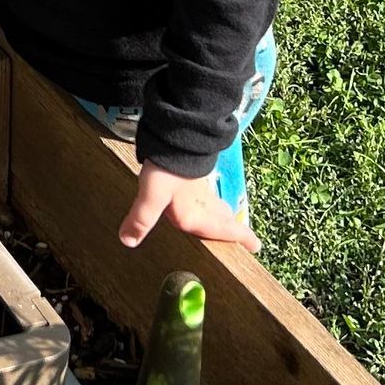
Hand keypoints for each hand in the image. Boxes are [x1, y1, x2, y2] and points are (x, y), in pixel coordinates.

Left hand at [119, 161, 259, 253]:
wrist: (176, 138)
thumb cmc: (168, 170)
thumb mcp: (152, 196)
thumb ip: (141, 220)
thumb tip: (127, 241)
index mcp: (197, 215)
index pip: (224, 231)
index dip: (241, 238)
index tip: (257, 246)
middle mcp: (203, 204)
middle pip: (223, 220)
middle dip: (232, 230)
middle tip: (244, 238)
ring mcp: (201, 188)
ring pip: (217, 206)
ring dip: (223, 216)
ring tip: (226, 221)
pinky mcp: (195, 175)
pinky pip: (208, 195)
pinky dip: (211, 202)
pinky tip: (202, 199)